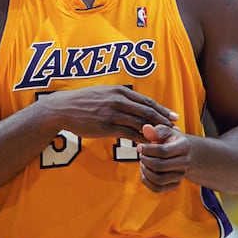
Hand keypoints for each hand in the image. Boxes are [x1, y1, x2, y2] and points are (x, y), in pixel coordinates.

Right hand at [46, 85, 178, 143]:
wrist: (62, 109)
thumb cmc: (82, 101)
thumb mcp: (102, 93)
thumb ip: (119, 97)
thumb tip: (134, 103)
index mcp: (119, 91)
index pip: (146, 101)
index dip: (162, 110)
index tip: (174, 117)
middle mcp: (117, 101)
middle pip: (147, 112)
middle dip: (163, 122)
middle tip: (175, 130)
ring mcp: (112, 114)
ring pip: (140, 124)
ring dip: (154, 133)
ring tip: (164, 140)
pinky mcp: (105, 127)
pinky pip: (128, 135)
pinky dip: (139, 140)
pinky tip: (146, 145)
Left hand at [137, 124, 189, 192]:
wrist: (180, 152)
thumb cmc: (169, 139)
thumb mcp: (165, 131)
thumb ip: (156, 130)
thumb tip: (146, 129)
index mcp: (184, 146)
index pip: (164, 151)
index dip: (148, 150)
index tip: (139, 147)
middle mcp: (185, 162)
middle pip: (160, 166)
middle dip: (146, 160)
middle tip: (141, 155)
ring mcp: (181, 175)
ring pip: (159, 179)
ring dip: (145, 171)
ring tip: (143, 163)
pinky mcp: (174, 184)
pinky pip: (157, 188)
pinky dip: (146, 181)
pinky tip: (144, 171)